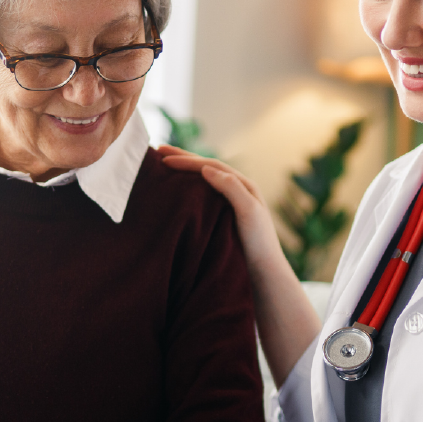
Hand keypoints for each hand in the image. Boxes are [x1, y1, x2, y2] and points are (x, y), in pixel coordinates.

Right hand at [159, 145, 281, 270]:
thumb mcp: (248, 211)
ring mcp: (230, 203)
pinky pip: (204, 195)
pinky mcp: (224, 217)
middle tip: (158, 150)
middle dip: (183, 158)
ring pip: (204, 180)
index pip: (210, 166)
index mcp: (243, 185)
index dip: (187, 161)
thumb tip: (207, 169)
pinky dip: (189, 188)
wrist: (264, 270)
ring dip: (185, 170)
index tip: (163, 159)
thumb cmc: (258, 241)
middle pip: (206, 168)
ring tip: (164, 164)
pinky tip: (178, 190)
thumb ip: (231, 188)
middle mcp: (237, 190)